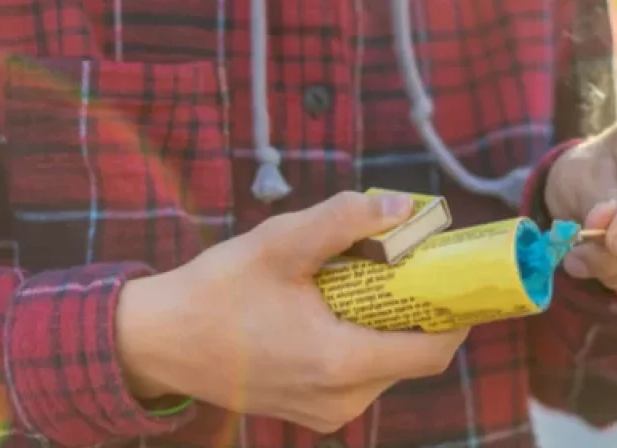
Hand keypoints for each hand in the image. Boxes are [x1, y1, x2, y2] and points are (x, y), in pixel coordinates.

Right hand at [115, 191, 469, 432]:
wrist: (159, 341)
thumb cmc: (216, 291)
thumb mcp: (279, 244)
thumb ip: (342, 220)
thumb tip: (401, 205)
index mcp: (340, 363)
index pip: (432, 351)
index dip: (456, 314)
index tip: (458, 275)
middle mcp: (341, 400)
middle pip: (410, 357)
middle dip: (417, 310)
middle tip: (407, 263)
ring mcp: (324, 411)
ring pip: (384, 366)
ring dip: (386, 324)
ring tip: (362, 279)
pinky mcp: (308, 410)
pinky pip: (356, 376)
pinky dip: (360, 340)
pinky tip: (333, 306)